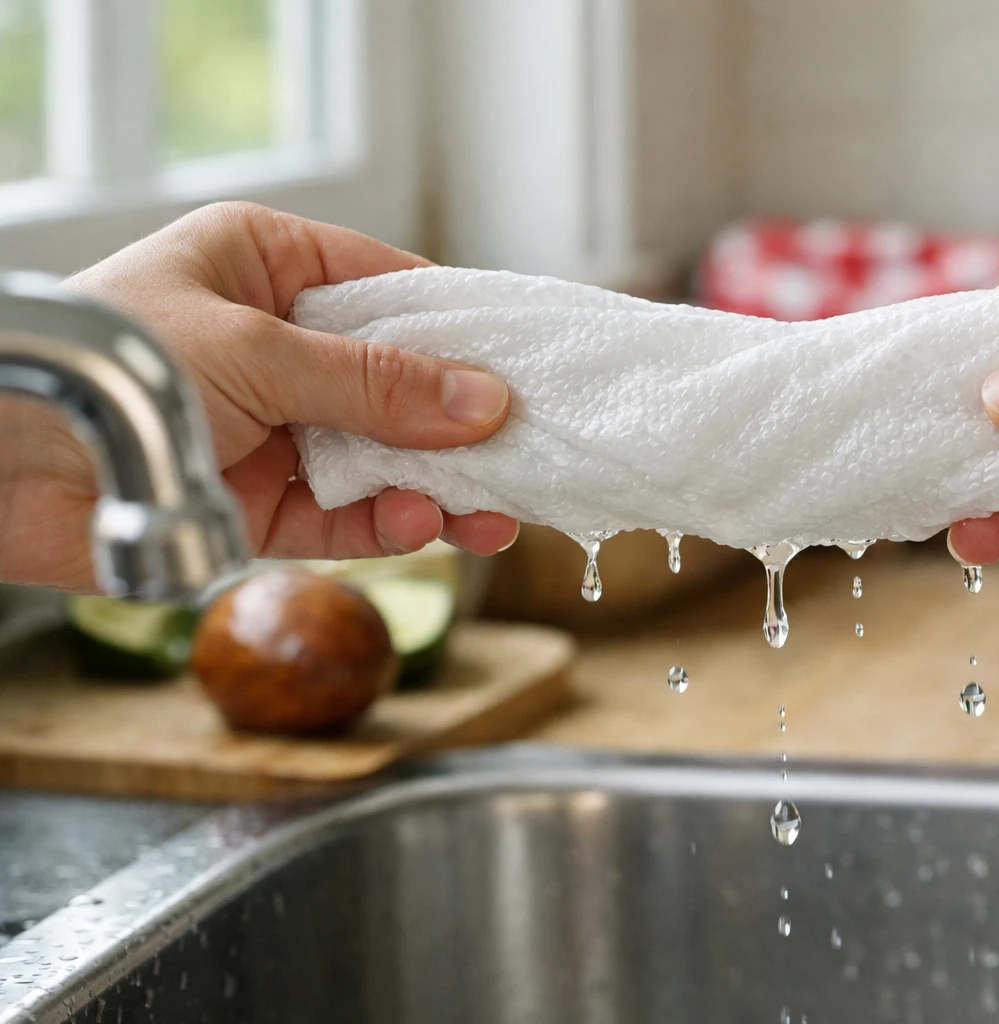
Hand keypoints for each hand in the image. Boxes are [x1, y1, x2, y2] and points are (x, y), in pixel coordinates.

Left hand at [0, 202, 519, 591]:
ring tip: (499, 512)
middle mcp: (277, 345)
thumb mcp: (258, 351)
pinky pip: (345, 515)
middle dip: (463, 421)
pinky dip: (389, 524)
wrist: (2, 464)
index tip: (529, 362)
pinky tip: (425, 523)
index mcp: (267, 267)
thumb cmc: (113, 363)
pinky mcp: (260, 506)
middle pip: (399, 382)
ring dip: (441, 486)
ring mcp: (273, 428)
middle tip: (533, 447)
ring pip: (383, 458)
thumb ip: (375, 384)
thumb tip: (486, 401)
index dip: (462, 328)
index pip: (390, 289)